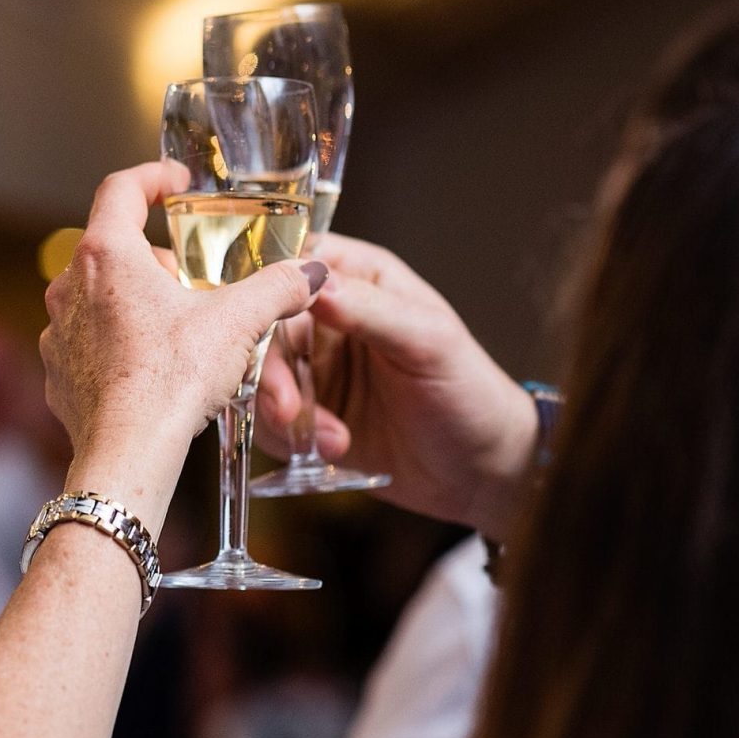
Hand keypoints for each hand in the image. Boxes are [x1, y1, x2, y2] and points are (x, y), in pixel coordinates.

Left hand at [41, 162, 326, 529]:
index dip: (153, 178)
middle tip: (200, 285)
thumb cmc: (171, 380)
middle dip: (162, 263)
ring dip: (141, 305)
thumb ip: (276, 288)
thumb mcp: (236, 324)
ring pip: (103, 299)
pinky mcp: (58, 372)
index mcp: (106, 254)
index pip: (121, 189)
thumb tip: (310, 272)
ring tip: (183, 332)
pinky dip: (121, 346)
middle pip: (118, 250)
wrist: (127, 454)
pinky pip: (91, 344)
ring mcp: (57, 330)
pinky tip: (155, 369)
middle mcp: (69, 285)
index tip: (176, 184)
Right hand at [256, 233, 537, 538]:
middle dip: (270, 372)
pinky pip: (270, 420)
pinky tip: (333, 449)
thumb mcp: (429, 343)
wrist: (481, 472)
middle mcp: (327, 318)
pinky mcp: (307, 413)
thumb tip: (317, 284)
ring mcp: (312, 367)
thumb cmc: (472, 394)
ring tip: (330, 440)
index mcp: (359, 279)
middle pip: (263, 327)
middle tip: (288, 409)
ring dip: (285, 413)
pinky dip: (292, 439)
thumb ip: (372, 311)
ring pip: (258, 377)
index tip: (257, 323)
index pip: (292, 264)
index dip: (267, 289)